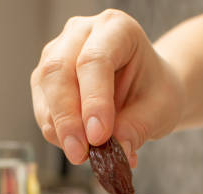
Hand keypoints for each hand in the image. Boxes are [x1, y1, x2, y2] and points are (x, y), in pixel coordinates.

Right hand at [31, 9, 184, 165]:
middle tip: (80, 154)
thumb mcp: (159, 110)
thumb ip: (137, 129)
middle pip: (59, 71)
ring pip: (45, 89)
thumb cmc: (154, 90)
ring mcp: (58, 53)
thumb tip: (116, 154)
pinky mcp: (45, 79)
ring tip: (84, 155)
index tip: (99, 136)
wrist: (147, 89)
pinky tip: (78, 147)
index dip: (94, 100)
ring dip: (60, 128)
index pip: (95, 59)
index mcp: (117, 28)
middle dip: (68, 119)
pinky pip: (42, 108)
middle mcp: (81, 33)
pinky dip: (56, 133)